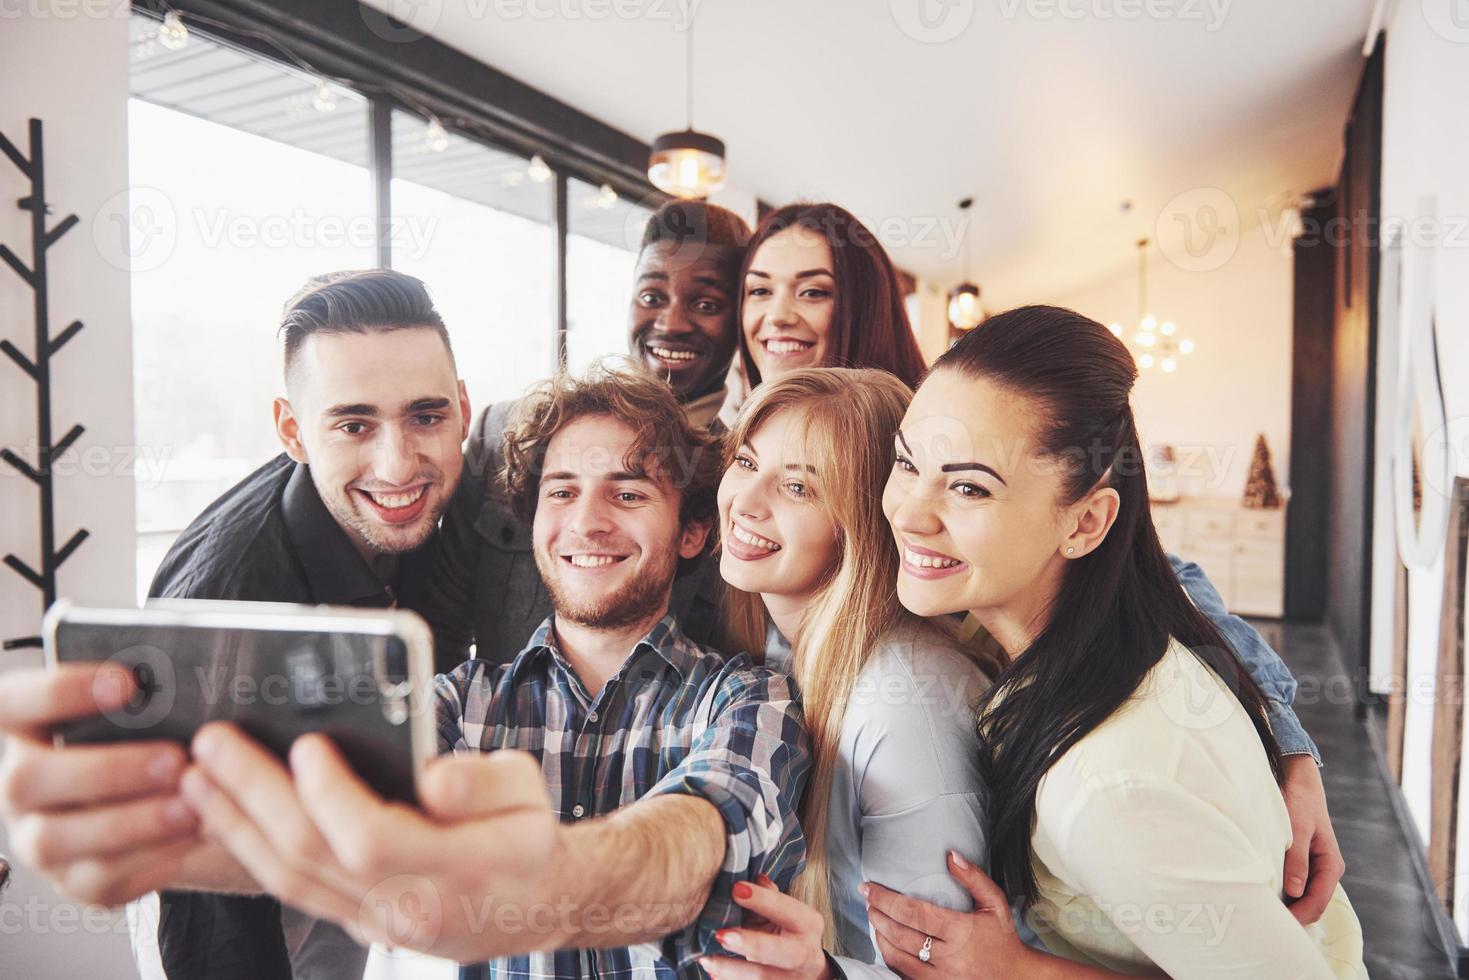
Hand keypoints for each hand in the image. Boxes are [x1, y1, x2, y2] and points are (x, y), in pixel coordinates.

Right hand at [0, 664, 202, 905]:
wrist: (171, 800)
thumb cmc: (155, 738)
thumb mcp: (150, 713)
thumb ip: (154, 699)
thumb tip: (192, 685)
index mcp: (27, 727)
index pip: (9, 703)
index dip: (58, 691)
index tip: (127, 683)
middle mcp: (19, 785)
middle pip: (25, 779)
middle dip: (106, 770)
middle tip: (174, 761)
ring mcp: (38, 838)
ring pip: (55, 838)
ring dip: (130, 822)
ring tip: (191, 807)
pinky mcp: (73, 880)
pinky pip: (99, 878)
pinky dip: (153, 856)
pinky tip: (196, 833)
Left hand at [182, 721, 558, 960]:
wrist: (531, 905)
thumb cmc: (524, 835)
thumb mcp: (528, 791)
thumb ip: (485, 782)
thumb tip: (433, 779)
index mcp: (459, 869)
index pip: (373, 839)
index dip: (331, 795)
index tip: (305, 743)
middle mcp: (409, 907)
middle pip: (312, 858)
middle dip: (254, 795)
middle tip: (213, 744)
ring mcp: (376, 924)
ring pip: (289, 881)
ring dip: (235, 825)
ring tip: (197, 776)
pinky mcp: (354, 923)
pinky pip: (290, 890)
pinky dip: (249, 851)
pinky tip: (226, 813)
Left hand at [698, 874, 831, 979]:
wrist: (807, 969)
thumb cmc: (788, 932)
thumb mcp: (785, 912)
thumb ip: (768, 896)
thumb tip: (753, 877)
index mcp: (808, 924)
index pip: (787, 909)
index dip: (763, 900)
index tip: (736, 889)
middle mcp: (805, 953)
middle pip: (781, 951)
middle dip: (751, 943)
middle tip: (721, 935)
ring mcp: (792, 978)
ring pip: (764, 977)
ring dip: (732, 970)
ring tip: (706, 960)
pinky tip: (713, 974)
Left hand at [863, 852, 1027, 979]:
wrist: (1017, 979)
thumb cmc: (1003, 939)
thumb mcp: (995, 904)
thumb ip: (974, 878)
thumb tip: (951, 855)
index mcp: (961, 932)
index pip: (913, 912)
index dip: (886, 899)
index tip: (869, 888)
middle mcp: (948, 957)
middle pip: (900, 934)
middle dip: (877, 915)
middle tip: (868, 900)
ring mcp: (941, 978)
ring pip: (897, 957)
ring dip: (880, 936)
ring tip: (873, 919)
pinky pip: (903, 974)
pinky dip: (890, 958)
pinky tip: (885, 944)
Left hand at [1280, 753, 1344, 923]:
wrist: (1299, 782)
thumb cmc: (1299, 803)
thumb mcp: (1297, 830)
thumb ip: (1297, 860)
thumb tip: (1294, 891)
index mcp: (1331, 864)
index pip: (1318, 901)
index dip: (1299, 915)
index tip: (1278, 923)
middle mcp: (1325, 869)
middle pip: (1312, 904)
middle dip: (1294, 914)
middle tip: (1267, 921)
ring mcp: (1315, 867)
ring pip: (1303, 896)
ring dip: (1288, 904)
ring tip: (1265, 910)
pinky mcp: (1302, 862)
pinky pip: (1296, 885)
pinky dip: (1284, 892)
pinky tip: (1267, 893)